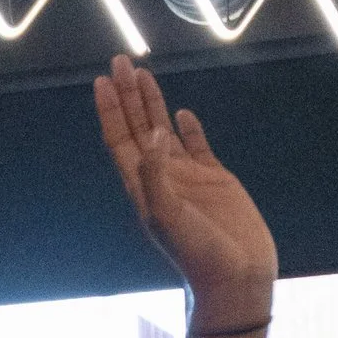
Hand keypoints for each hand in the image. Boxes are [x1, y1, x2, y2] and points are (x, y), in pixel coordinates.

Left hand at [95, 57, 277, 320]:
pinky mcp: (214, 179)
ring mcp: (187, 177)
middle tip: (120, 61)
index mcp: (140, 186)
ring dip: (151, 103)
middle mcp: (160, 177)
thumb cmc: (197, 253)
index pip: (118, 139)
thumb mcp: (167, 214)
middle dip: (127, 95)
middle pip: (137, 127)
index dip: (109, 110)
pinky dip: (188, 128)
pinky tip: (180, 112)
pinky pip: (197, 146)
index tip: (101, 81)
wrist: (235, 277)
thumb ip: (155, 173)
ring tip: (142, 73)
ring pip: (162, 130)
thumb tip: (152, 131)